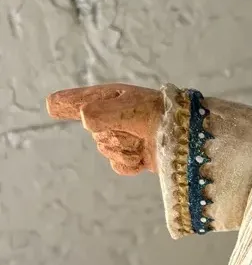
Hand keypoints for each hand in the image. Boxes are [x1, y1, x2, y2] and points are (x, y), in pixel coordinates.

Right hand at [46, 83, 163, 174]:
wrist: (188, 139)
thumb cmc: (160, 116)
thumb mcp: (127, 108)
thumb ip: (100, 113)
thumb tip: (84, 121)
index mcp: (112, 99)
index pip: (81, 101)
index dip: (66, 103)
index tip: (51, 105)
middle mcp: (114, 118)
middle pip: (94, 132)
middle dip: (114, 133)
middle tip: (136, 128)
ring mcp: (123, 139)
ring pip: (107, 151)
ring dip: (126, 149)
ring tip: (144, 141)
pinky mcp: (133, 158)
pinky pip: (119, 166)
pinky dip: (130, 164)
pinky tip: (143, 157)